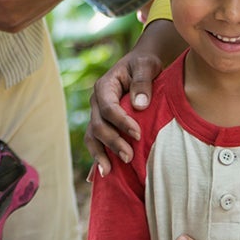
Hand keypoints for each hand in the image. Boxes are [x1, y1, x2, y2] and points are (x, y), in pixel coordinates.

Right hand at [84, 37, 166, 172]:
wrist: (141, 66)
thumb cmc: (144, 64)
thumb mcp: (146, 65)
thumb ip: (143, 82)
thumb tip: (140, 105)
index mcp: (104, 86)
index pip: (108, 107)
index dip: (121, 122)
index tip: (137, 134)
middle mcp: (96, 102)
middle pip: (98, 125)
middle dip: (112, 142)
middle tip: (129, 157)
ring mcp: (98, 115)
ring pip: (92, 137)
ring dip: (100, 154)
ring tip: (110, 171)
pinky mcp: (104, 125)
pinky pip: (96, 143)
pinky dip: (97, 158)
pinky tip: (99, 176)